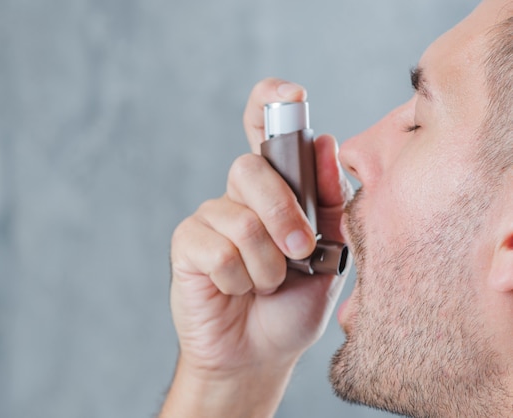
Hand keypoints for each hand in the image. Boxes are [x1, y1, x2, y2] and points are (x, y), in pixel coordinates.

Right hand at [162, 78, 352, 416]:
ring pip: (240, 218)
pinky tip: (236, 290)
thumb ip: (328, 203)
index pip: (264, 131)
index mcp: (275, 190)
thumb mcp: (330, 254)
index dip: (270, 103)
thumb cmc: (293, 304)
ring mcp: (210, 218)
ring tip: (266, 284)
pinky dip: (239, 278)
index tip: (289, 93)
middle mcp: (239, 196)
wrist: (261, 354)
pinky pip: (218, 249)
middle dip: (283, 213)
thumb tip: (325, 142)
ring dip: (266, 263)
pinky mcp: (187, 245)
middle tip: (299, 250)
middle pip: (251, 168)